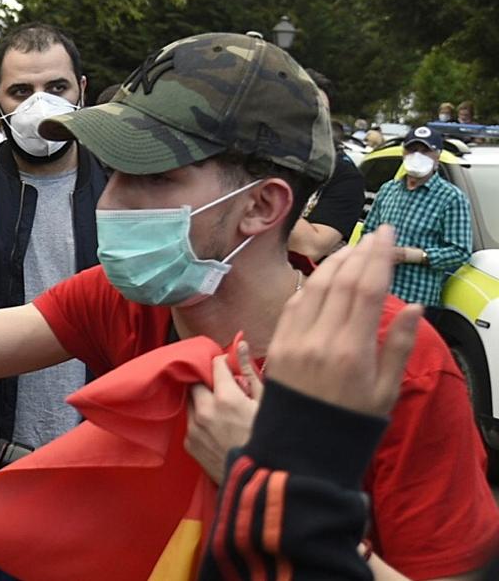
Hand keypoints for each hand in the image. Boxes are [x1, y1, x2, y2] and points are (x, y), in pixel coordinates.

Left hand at [185, 345, 262, 483]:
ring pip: (191, 402)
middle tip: (224, 387)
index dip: (222, 363)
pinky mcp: (190, 444)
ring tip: (223, 410)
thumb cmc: (269, 441)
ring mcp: (194, 429)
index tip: (228, 367)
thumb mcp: (266, 404)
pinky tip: (218, 428)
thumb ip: (250, 372)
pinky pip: (191, 423)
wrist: (260, 483)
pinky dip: (201, 420)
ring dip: (203, 400)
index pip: (214, 365)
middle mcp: (204, 411)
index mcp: (225, 398)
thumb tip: (241, 345)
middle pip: (196, 382)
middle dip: (208, 381)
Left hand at [265, 225, 420, 416]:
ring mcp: (293, 342)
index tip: (385, 236)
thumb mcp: (385, 391)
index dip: (376, 257)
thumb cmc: (348, 426)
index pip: (365, 289)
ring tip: (350, 250)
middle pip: (339, 282)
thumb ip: (398, 346)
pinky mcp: (277, 346)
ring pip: (312, 288)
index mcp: (351, 351)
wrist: (301, 454)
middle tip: (372, 236)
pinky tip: (322, 278)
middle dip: (357, 253)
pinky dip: (309, 286)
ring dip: (332, 264)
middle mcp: (319, 341)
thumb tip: (413, 308)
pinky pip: (292, 305)